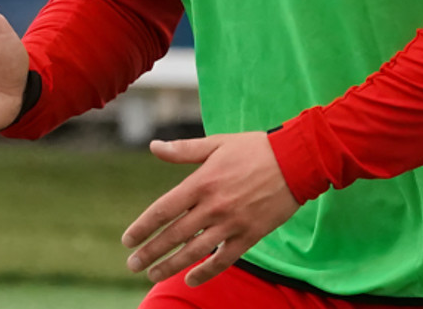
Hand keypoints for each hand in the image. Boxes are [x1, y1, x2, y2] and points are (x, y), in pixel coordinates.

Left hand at [122, 131, 299, 286]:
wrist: (295, 161)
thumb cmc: (254, 148)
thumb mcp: (217, 143)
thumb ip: (184, 150)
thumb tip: (154, 146)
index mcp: (202, 182)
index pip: (163, 210)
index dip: (143, 227)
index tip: (127, 239)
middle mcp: (213, 206)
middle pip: (174, 235)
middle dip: (150, 252)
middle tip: (132, 264)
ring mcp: (231, 223)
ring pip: (194, 251)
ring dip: (170, 266)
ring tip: (152, 275)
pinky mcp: (249, 235)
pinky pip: (223, 260)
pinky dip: (206, 272)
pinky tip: (191, 279)